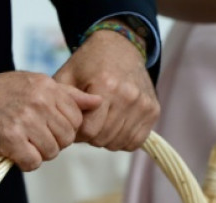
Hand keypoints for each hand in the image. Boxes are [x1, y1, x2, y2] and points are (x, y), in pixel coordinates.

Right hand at [0, 71, 101, 170]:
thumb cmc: (4, 94)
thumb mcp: (37, 84)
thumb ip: (68, 95)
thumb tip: (98, 101)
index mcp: (47, 88)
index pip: (76, 118)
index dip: (65, 127)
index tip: (49, 126)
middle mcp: (38, 102)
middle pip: (66, 138)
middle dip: (54, 142)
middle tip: (36, 136)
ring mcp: (25, 121)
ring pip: (52, 151)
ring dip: (39, 153)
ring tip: (25, 143)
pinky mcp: (11, 140)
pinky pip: (33, 162)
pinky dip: (26, 163)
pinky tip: (17, 153)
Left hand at [54, 27, 159, 150]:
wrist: (121, 46)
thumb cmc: (90, 63)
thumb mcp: (68, 75)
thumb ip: (61, 101)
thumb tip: (63, 127)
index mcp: (106, 86)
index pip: (89, 131)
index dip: (77, 130)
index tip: (75, 121)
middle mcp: (129, 96)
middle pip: (103, 139)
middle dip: (90, 135)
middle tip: (88, 120)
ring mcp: (144, 105)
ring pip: (118, 143)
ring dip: (106, 138)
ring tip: (101, 121)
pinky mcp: (153, 111)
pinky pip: (134, 141)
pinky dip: (122, 139)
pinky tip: (115, 124)